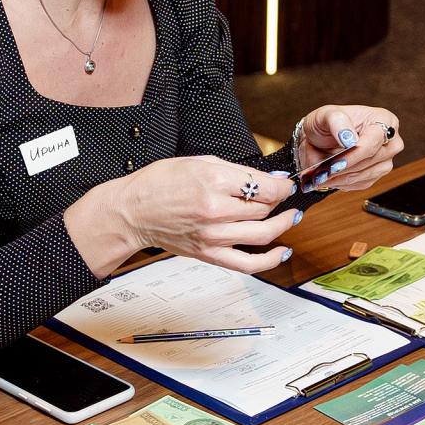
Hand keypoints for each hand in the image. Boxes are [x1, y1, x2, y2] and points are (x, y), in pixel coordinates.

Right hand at [107, 156, 303, 272]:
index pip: (263, 187)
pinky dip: (270, 260)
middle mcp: (216, 210)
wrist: (132, 211)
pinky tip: (283, 251)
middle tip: (282, 196)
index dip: (281, 186)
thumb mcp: (198, 162)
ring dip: (283, 225)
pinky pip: (247, 263)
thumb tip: (268, 180)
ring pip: (262, 233)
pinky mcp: (208, 254)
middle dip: (279, 201)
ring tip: (291, 217)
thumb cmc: (159, 183)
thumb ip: (236, 171)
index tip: (284, 184)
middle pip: (264, 208)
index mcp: (213, 182)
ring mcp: (213, 236)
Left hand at [295, 104, 403, 191]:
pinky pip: (362, 183)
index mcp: (383, 119)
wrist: (319, 139)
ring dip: (341, 177)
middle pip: (372, 159)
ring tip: (320, 175)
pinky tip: (330, 177)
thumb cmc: (325, 122)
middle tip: (322, 171)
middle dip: (345, 167)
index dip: (355, 153)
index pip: (374, 139)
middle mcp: (390, 140)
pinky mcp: (377, 174)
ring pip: (366, 174)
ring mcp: (386, 159)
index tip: (335, 163)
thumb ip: (337, 122)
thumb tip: (349, 139)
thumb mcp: (325, 115)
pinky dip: (343, 182)